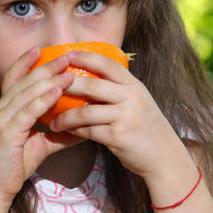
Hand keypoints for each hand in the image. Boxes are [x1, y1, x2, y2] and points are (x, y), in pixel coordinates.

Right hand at [0, 48, 80, 207]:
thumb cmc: (17, 164)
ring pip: (27, 93)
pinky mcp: (7, 132)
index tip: (42, 49)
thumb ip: (60, 133)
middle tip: (66, 56)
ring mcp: (2, 120)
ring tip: (69, 72)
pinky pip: (28, 111)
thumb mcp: (42, 144)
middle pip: (24, 80)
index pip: (14, 78)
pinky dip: (43, 100)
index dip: (26, 62)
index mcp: (6, 108)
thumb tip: (84, 128)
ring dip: (49, 80)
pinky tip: (58, 92)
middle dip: (46, 67)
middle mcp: (1, 109)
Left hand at [47, 49, 189, 186]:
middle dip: (67, 85)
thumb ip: (119, 92)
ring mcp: (125, 116)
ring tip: (52, 120)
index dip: (86, 57)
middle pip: (92, 85)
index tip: (67, 54)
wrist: (165, 158)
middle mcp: (131, 97)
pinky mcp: (118, 136)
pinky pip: (88, 131)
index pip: (107, 65)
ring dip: (64, 116)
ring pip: (85, 111)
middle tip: (47, 87)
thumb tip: (89, 82)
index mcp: (135, 86)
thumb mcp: (139, 103)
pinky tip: (65, 132)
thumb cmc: (147, 130)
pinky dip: (74, 131)